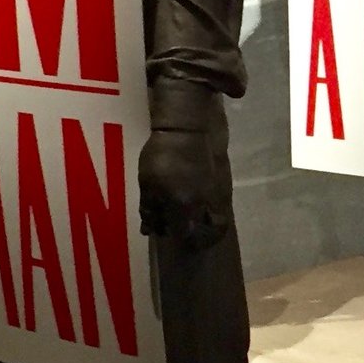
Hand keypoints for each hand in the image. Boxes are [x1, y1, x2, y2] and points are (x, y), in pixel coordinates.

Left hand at [138, 125, 226, 250]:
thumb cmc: (162, 155)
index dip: (171, 233)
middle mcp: (201, 204)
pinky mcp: (215, 181)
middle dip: (186, 229)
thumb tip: (149, 229)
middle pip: (198, 227)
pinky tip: (189, 196)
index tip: (161, 227)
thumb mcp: (147, 183)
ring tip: (181, 211)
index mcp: (183, 207)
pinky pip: (209, 202)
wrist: (186, 129)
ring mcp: (211, 193)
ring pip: (206, 216)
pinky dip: (200, 205)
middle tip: (172, 221)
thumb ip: (149, 208)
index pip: (181, 233)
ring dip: (195, 218)